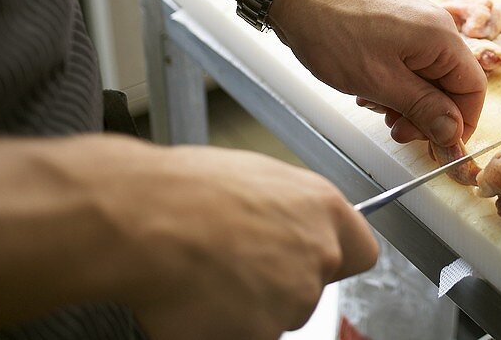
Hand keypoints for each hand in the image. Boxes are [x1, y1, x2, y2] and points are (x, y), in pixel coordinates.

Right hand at [120, 144, 377, 337]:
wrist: (141, 219)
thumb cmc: (185, 189)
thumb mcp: (255, 176)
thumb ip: (290, 208)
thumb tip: (291, 222)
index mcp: (324, 209)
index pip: (360, 252)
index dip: (332, 258)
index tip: (308, 259)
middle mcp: (318, 255)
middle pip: (313, 287)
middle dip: (280, 283)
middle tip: (234, 264)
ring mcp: (292, 300)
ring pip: (277, 315)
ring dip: (248, 306)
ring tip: (206, 274)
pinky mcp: (260, 335)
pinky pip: (244, 336)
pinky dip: (221, 327)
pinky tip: (195, 298)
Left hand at [268, 0, 487, 146]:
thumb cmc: (334, 34)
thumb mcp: (381, 82)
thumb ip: (424, 109)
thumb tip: (454, 134)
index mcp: (441, 37)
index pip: (474, 89)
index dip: (461, 122)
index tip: (439, 146)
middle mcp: (435, 28)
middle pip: (451, 84)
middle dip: (427, 114)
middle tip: (397, 130)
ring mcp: (415, 25)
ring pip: (428, 78)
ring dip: (407, 101)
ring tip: (374, 105)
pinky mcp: (397, 27)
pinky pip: (409, 65)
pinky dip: (394, 84)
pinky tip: (368, 89)